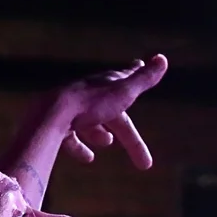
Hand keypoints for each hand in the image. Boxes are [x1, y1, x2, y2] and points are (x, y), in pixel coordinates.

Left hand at [6, 56, 170, 203]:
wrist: (53, 113)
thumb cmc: (91, 104)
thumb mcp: (124, 92)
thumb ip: (144, 79)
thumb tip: (163, 58)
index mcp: (106, 85)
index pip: (126, 78)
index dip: (135, 73)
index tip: (139, 64)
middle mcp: (89, 93)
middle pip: (113, 113)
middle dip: (126, 131)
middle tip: (143, 158)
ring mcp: (72, 109)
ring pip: (90, 121)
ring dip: (100, 133)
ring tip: (108, 142)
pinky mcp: (58, 124)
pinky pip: (71, 138)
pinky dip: (80, 148)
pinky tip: (88, 158)